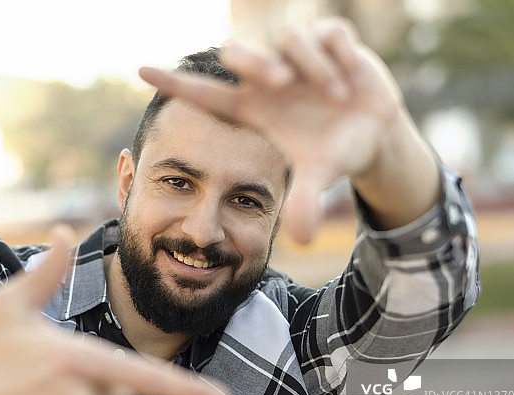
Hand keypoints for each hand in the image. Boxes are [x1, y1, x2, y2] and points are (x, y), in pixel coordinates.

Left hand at [139, 17, 438, 241]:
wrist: (374, 134)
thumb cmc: (334, 152)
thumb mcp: (320, 176)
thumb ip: (306, 202)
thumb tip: (302, 240)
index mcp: (255, 108)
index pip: (205, 93)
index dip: (174, 83)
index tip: (139, 70)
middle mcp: (270, 79)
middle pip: (239, 54)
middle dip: (257, 62)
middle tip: (284, 83)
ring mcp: (299, 57)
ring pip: (289, 40)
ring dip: (314, 67)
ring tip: (337, 95)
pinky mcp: (332, 40)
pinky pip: (329, 34)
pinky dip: (341, 56)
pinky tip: (351, 79)